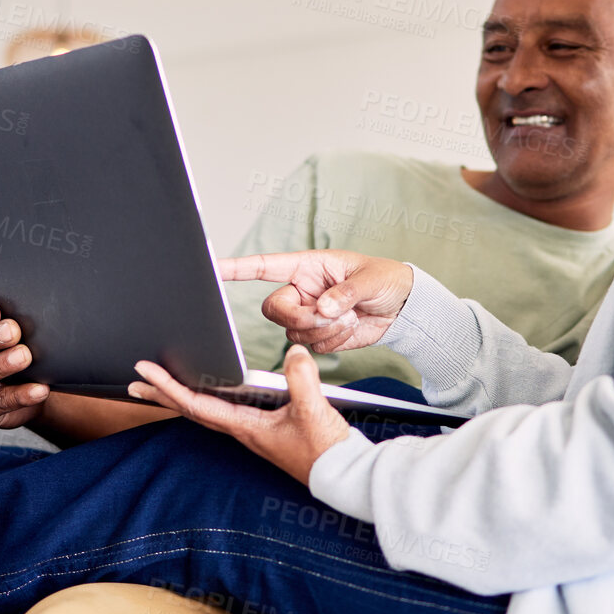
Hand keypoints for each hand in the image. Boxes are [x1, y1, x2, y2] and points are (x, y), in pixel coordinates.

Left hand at [128, 345, 350, 484]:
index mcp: (246, 427)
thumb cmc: (327, 451)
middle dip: (162, 396)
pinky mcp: (266, 431)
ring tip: (162, 386)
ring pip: (206, 412)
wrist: (345, 475)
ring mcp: (253, 432)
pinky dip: (208, 400)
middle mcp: (243, 431)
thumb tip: (293, 352)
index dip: (168, 386)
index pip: (196, 404)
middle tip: (134, 383)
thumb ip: (301, 379)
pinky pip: (225, 413)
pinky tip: (211, 393)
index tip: (144, 371)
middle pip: (192, 410)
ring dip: (181, 398)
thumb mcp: (314, 411)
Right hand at [219, 250, 413, 354]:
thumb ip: (344, 293)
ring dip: (323, 330)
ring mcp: (308, 315)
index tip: (212, 269)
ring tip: (350, 317)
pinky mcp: (318, 336)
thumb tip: (322, 308)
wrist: (401, 308)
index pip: (264, 267)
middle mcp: (301, 291)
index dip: (236, 268)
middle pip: (274, 310)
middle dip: (300, 317)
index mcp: (306, 267)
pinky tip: (350, 327)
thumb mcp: (369, 280)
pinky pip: (312, 347)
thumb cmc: (385, 279)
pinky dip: (332, 342)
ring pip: (293, 332)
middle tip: (329, 313)